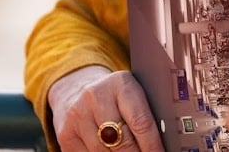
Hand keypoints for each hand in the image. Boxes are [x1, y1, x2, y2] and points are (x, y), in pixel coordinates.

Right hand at [48, 66, 162, 150]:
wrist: (75, 88)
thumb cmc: (113, 95)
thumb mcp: (130, 94)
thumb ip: (144, 113)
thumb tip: (163, 141)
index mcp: (120, 84)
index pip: (141, 122)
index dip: (152, 145)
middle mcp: (95, 97)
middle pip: (122, 141)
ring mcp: (77, 116)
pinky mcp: (65, 135)